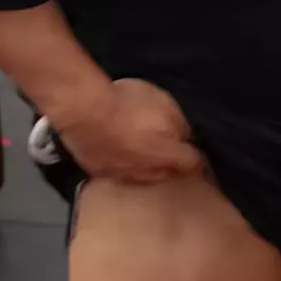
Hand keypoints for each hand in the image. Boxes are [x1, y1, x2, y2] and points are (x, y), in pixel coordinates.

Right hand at [58, 77, 204, 182]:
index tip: (196, 151)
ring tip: (142, 154)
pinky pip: (114, 170)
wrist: (84, 111)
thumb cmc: (128, 106)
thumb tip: (185, 137)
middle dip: (170, 164)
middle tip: (170, 152)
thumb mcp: (165, 105)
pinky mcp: (96, 172)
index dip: (196, 156)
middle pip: (166, 173)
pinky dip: (118, 163)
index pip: (192, 163)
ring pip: (139, 175)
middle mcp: (147, 174)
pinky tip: (115, 151)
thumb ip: (179, 125)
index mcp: (168, 158)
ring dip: (143, 167)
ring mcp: (120, 175)